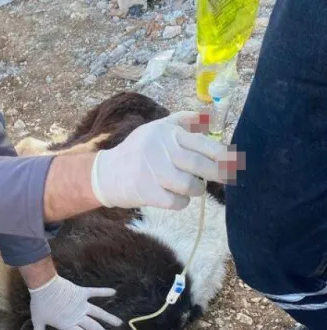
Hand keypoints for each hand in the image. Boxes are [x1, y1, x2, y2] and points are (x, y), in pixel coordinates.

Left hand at [29, 273, 122, 329]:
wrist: (43, 286)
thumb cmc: (40, 304)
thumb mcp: (38, 321)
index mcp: (68, 325)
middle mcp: (78, 316)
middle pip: (94, 328)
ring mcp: (81, 304)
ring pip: (99, 313)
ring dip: (109, 319)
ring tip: (119, 323)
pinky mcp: (81, 292)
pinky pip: (95, 292)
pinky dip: (104, 291)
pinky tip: (114, 292)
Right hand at [91, 111, 226, 209]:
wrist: (106, 174)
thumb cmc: (136, 151)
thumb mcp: (155, 129)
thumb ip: (181, 121)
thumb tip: (208, 117)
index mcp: (167, 134)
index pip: (203, 143)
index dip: (223, 154)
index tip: (234, 161)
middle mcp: (161, 151)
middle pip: (200, 166)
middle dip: (218, 174)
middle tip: (225, 177)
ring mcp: (154, 172)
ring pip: (191, 186)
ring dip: (198, 189)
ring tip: (194, 187)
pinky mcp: (148, 192)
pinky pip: (177, 202)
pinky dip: (182, 202)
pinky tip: (177, 197)